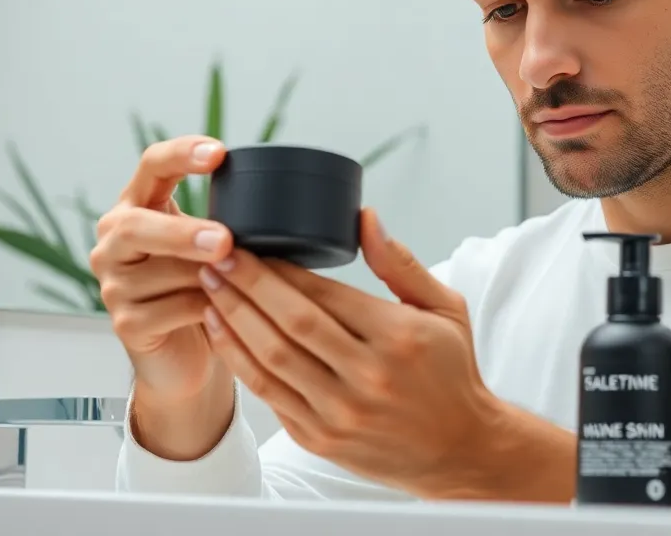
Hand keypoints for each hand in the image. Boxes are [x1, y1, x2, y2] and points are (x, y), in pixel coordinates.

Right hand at [90, 135, 236, 458]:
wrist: (186, 356)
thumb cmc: (203, 289)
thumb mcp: (211, 248)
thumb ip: (224, 224)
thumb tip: (275, 208)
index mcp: (137, 207)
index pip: (150, 166)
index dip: (181, 154)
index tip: (220, 152)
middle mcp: (113, 242)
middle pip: (134, 225)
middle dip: (181, 232)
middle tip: (225, 240)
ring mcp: (113, 284)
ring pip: (158, 272)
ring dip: (206, 277)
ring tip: (242, 281)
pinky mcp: (125, 324)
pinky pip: (168, 311)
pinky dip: (205, 309)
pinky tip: (228, 310)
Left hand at [198, 208, 508, 498]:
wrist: (460, 452)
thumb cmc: (452, 374)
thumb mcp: (444, 309)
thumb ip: (400, 264)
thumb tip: (365, 219)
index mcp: (399, 336)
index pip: (325, 293)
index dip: (280, 267)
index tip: (250, 245)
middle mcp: (369, 375)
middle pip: (292, 321)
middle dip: (247, 285)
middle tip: (217, 258)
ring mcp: (341, 412)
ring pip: (272, 357)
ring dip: (234, 318)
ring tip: (210, 287)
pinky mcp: (321, 439)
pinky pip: (269, 394)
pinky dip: (240, 360)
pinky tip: (221, 332)